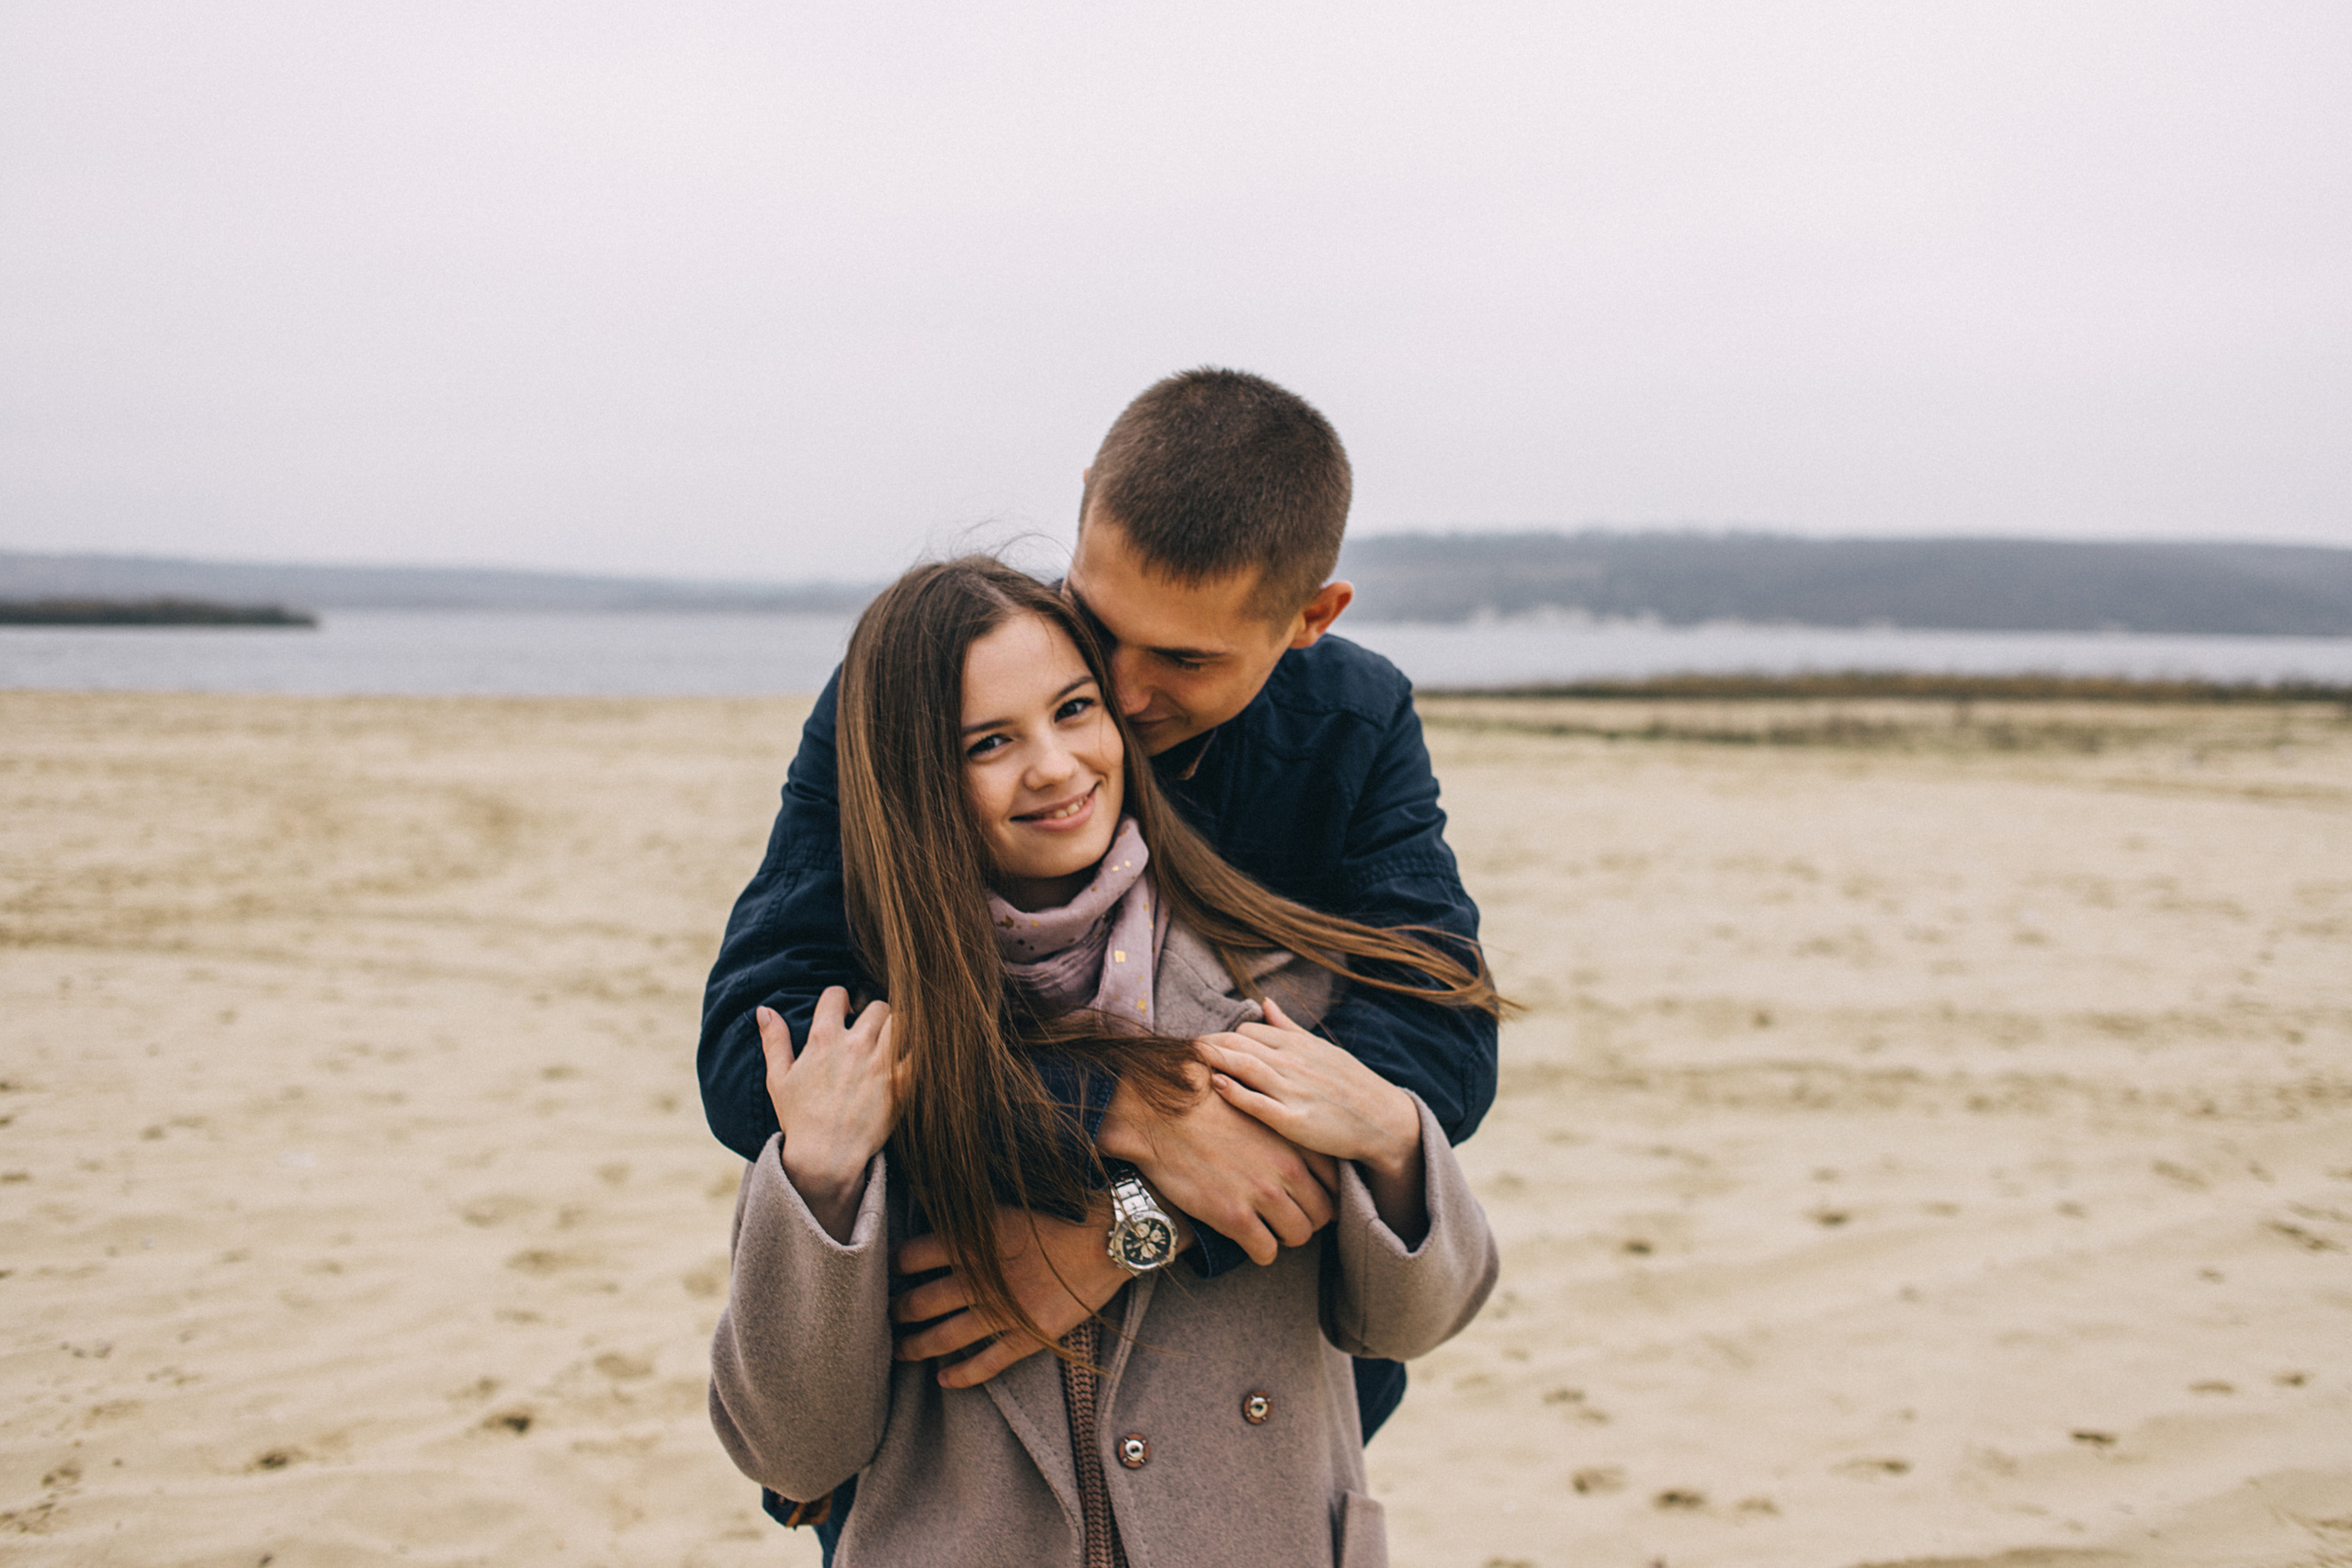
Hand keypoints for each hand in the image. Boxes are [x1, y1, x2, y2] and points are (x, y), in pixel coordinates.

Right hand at [759, 989, 903, 1241]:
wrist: (825, 1157)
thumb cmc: (800, 1120)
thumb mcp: (778, 1079)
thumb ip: (774, 1041)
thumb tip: (764, 1009)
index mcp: (823, 1039)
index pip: (837, 994)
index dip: (839, 1000)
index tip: (842, 1013)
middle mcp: (854, 1045)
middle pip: (877, 1006)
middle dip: (873, 1014)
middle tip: (869, 1031)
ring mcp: (880, 1063)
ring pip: (901, 1022)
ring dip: (897, 1028)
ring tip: (890, 1043)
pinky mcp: (901, 1082)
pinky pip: (918, 1051)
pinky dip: (915, 1051)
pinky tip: (907, 1060)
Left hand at [889, 1202, 1154, 1387]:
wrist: (1110, 1238)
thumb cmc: (1062, 1213)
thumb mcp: (1007, 1202)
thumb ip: (968, 1214)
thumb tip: (930, 1202)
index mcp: (973, 1238)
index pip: (912, 1255)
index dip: (893, 1265)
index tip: (885, 1272)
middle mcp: (980, 1277)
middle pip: (920, 1301)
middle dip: (897, 1312)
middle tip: (885, 1318)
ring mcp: (1003, 1311)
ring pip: (944, 1337)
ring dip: (916, 1347)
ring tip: (899, 1352)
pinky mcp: (1027, 1336)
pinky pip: (985, 1363)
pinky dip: (961, 1375)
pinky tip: (943, 1379)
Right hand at [1097, 1059, 1336, 1265]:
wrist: (1158, 1113)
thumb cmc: (1200, 1102)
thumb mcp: (1252, 1101)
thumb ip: (1277, 1120)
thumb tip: (1286, 1126)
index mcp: (1292, 1139)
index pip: (1333, 1179)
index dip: (1323, 1192)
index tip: (1307, 1197)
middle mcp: (1286, 1168)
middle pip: (1321, 1212)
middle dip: (1307, 1219)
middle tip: (1287, 1219)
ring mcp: (1262, 1194)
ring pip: (1298, 1235)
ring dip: (1285, 1237)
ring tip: (1268, 1231)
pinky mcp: (1235, 1216)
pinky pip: (1266, 1251)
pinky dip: (1260, 1251)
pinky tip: (1249, 1241)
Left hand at [1199, 998, 1427, 1241]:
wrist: (1383, 1120)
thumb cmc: (1351, 1085)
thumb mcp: (1322, 1048)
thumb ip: (1289, 1027)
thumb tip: (1264, 1002)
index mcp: (1298, 1045)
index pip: (1248, 1031)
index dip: (1221, 1038)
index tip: (1202, 1047)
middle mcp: (1294, 1062)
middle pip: (1239, 1045)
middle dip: (1208, 1045)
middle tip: (1179, 1050)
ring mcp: (1294, 1091)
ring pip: (1245, 1067)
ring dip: (1214, 1059)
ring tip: (1187, 1059)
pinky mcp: (1295, 1121)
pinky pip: (1258, 1103)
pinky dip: (1235, 1092)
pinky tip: (1215, 1085)